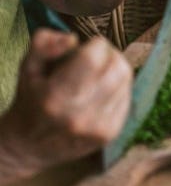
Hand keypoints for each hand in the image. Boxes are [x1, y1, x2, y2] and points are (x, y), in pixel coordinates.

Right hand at [0, 30, 132, 180]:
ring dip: (116, 69)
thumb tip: (72, 38)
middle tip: (98, 56)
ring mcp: (96, 127)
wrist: (29, 147)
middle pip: (117, 67)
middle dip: (110, 54)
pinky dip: (119, 87)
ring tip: (99, 72)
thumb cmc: (30, 100)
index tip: (87, 46)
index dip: (96, 44)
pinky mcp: (110, 133)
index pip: (93, 57)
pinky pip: (126, 97)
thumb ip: (44, 45)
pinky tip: (102, 90)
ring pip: (125, 81)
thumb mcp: (28, 67)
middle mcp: (78, 115)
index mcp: (55, 97)